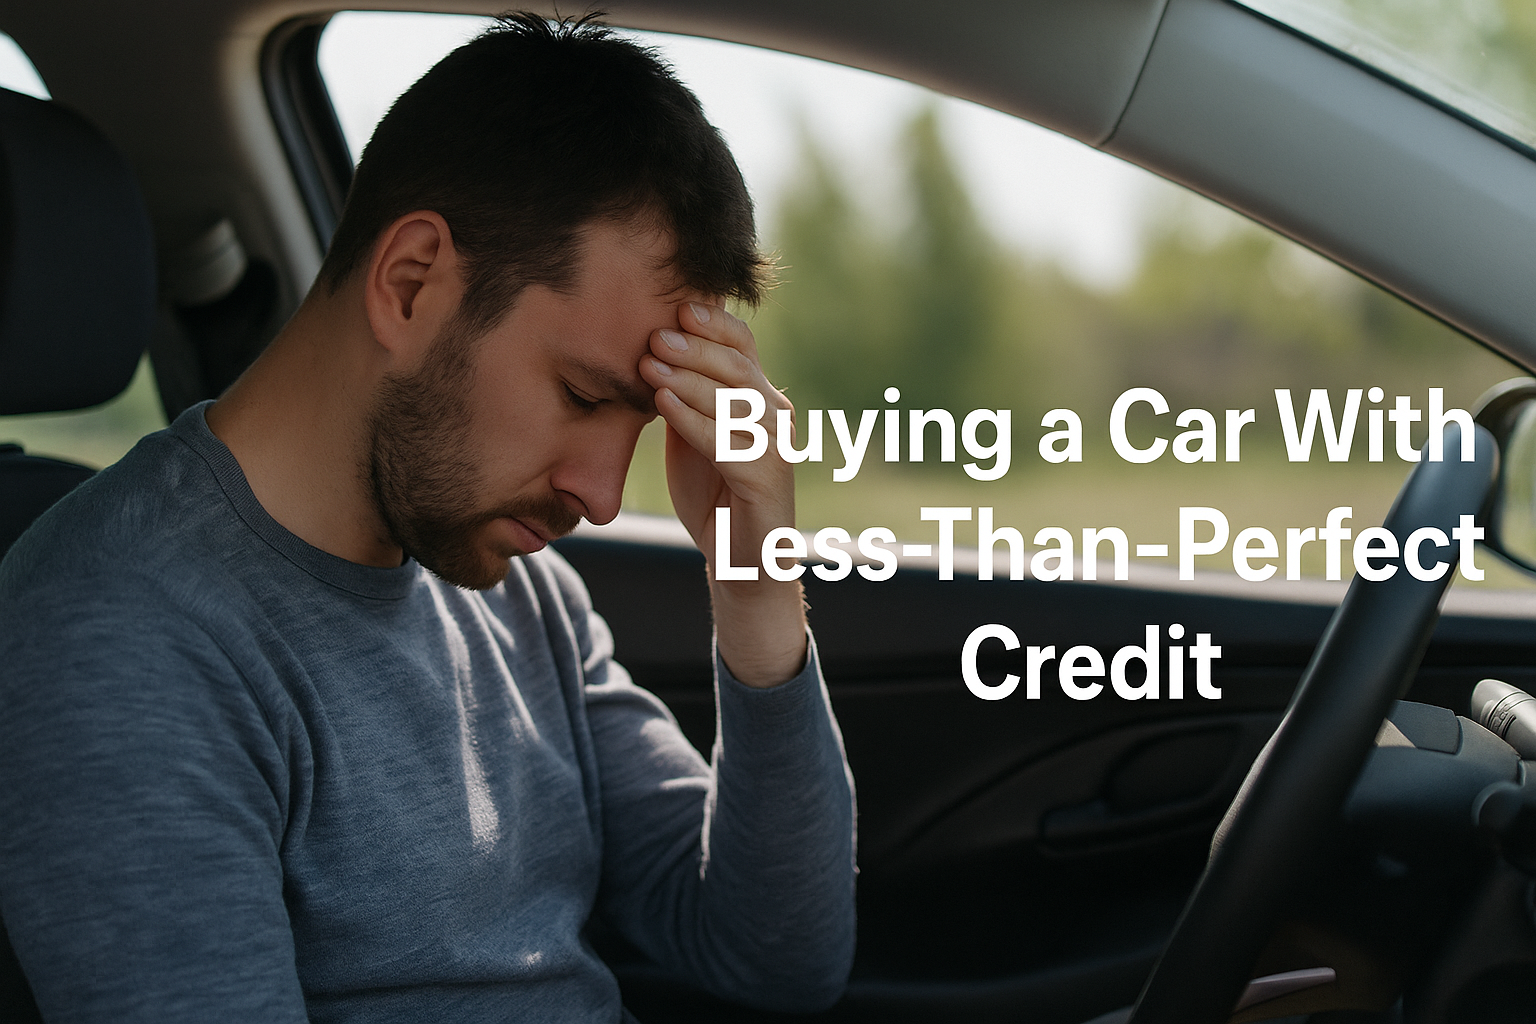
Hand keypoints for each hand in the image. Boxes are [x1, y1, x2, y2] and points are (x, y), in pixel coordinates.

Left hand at [638, 301, 806, 686]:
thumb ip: (680, 393)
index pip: (743, 344)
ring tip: (649, 364)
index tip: (677, 305)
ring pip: (735, 400)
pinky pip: (729, 443)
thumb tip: (645, 344)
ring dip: (690, 379)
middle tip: (653, 335)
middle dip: (695, 347)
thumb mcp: (690, 431)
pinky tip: (663, 404)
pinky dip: (694, 421)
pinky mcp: (768, 480)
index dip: (714, 323)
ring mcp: (776, 447)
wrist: (736, 556)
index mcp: (758, 395)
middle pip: (739, 366)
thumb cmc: (711, 490)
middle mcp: (775, 414)